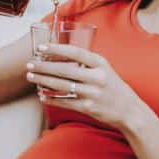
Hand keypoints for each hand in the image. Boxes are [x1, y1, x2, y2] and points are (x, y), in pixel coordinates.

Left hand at [26, 42, 142, 131]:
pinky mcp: (88, 107)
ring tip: (31, 77)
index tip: (41, 47)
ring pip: (62, 85)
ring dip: (43, 81)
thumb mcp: (105, 69)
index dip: (57, 49)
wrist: (129, 110)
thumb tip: (61, 54)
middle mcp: (97, 77)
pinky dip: (51, 98)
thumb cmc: (113, 87)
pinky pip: (65, 102)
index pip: (76, 52)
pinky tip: (41, 95)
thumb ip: (87, 62)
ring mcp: (92, 93)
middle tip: (29, 64)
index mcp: (101, 64)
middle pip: (64, 70)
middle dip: (44, 66)